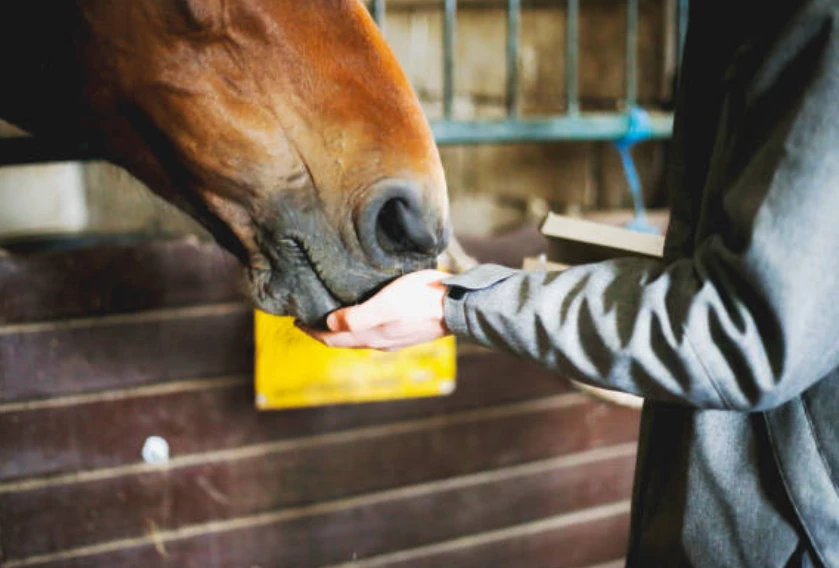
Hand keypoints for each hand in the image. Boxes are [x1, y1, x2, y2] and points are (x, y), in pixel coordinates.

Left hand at [300, 269, 449, 350]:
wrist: (457, 307)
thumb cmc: (420, 299)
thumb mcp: (385, 304)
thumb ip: (357, 317)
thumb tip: (329, 323)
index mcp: (370, 336)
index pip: (332, 339)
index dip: (312, 332)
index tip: (297, 321)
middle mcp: (378, 342)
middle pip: (342, 341)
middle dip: (323, 332)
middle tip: (308, 319)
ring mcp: (393, 339)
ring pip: (357, 339)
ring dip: (340, 331)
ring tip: (330, 318)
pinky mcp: (405, 332)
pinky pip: (373, 334)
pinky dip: (358, 328)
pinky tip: (362, 317)